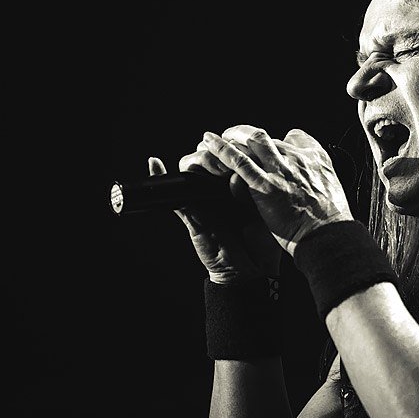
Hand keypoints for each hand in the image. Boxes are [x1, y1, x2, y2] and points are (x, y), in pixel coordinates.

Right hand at [148, 147, 281, 284]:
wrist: (251, 270)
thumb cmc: (263, 242)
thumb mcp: (263, 214)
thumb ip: (250, 193)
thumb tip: (236, 175)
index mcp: (241, 184)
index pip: (232, 154)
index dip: (234, 147)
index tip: (244, 150)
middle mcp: (219, 187)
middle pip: (209, 155)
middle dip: (217, 152)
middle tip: (229, 163)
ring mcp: (203, 198)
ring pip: (191, 168)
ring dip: (200, 161)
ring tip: (215, 168)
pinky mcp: (190, 213)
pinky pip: (173, 195)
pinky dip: (160, 176)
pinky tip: (155, 163)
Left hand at [200, 125, 353, 255]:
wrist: (328, 237)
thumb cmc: (331, 223)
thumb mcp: (332, 191)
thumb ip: (316, 181)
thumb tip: (307, 184)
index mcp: (316, 159)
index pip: (297, 137)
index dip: (281, 142)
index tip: (272, 149)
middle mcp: (299, 158)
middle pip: (269, 138)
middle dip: (248, 136)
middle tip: (235, 139)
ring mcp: (281, 169)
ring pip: (253, 140)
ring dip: (234, 136)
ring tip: (217, 139)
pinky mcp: (265, 185)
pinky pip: (240, 162)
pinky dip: (222, 150)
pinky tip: (210, 143)